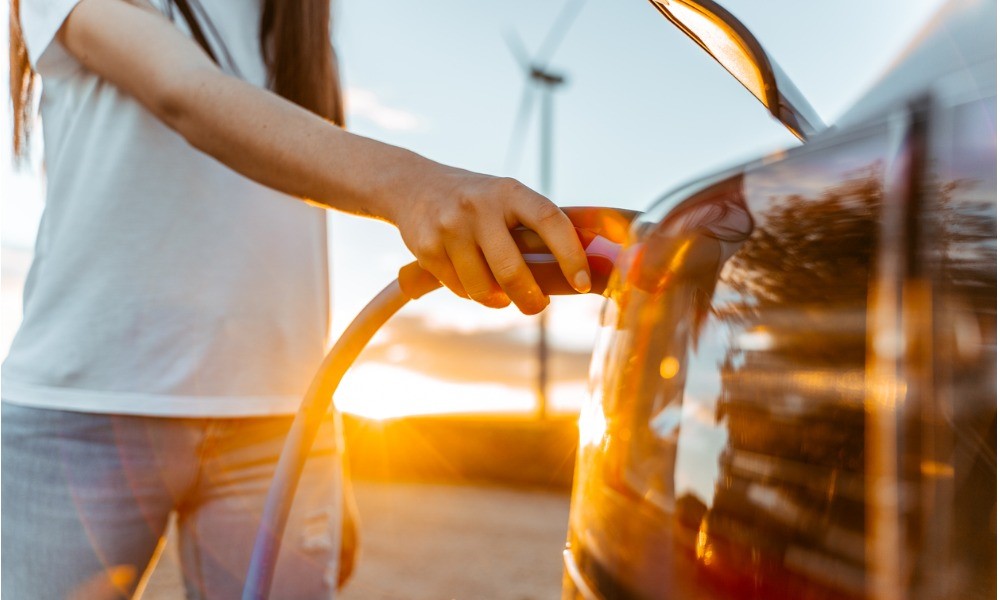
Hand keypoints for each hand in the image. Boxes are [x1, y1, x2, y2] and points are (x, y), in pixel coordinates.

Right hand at [389, 166, 590, 313]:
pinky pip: (459, 289)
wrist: (414, 186)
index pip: (550, 221)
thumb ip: (535, 227)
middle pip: (512, 270)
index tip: (582, 283)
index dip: (570, 255)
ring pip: (483, 288)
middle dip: (530, 299)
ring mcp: (450, 227)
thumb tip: (580, 271)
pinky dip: (472, 294)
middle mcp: (479, 207)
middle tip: (538, 307)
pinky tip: (471, 280)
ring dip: (498, 301)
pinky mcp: (427, 248)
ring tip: (502, 296)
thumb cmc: (477, 201)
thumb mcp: (506, 198)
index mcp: (509, 192)